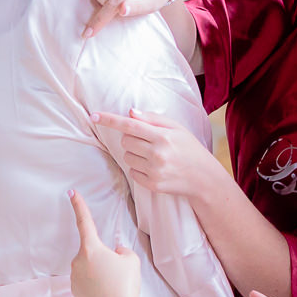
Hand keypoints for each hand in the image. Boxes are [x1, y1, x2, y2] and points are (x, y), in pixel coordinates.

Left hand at [68, 190, 143, 296]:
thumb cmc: (126, 284)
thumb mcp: (131, 260)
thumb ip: (121, 250)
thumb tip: (114, 253)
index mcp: (91, 248)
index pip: (85, 222)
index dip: (79, 206)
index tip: (71, 192)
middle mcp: (78, 260)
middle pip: (92, 251)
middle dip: (104, 257)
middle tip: (118, 273)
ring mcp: (74, 276)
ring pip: (90, 267)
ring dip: (100, 271)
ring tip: (113, 285)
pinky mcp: (74, 290)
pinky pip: (86, 280)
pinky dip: (95, 284)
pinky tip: (105, 293)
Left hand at [91, 109, 225, 199]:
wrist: (203, 178)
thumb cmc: (189, 148)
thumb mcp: (177, 128)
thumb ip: (153, 119)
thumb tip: (131, 112)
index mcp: (162, 136)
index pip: (129, 125)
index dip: (109, 120)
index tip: (93, 116)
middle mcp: (157, 154)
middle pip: (125, 141)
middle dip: (131, 139)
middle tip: (147, 141)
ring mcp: (154, 171)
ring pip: (126, 157)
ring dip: (134, 154)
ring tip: (153, 156)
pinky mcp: (152, 184)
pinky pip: (132, 172)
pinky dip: (138, 168)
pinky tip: (154, 168)